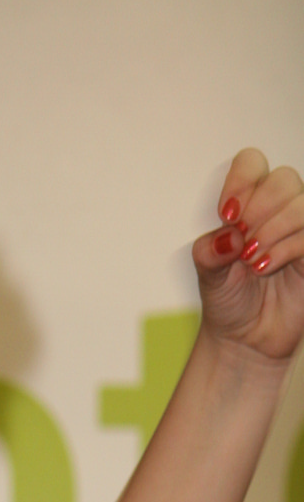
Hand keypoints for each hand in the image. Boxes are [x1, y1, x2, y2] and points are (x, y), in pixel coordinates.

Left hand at [193, 148, 303, 362]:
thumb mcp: (208, 275)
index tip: (227, 215)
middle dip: (259, 208)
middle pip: (283, 179)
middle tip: (241, 242)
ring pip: (302, 204)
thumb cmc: (228, 300)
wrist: (244, 339)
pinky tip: (265, 265)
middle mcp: (279, 211)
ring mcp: (301, 231)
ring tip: (251, 260)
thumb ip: (210, 251)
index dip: (241, 181)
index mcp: (250, 204)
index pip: (252, 162)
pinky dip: (289, 246)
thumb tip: (229, 235)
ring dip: (273, 229)